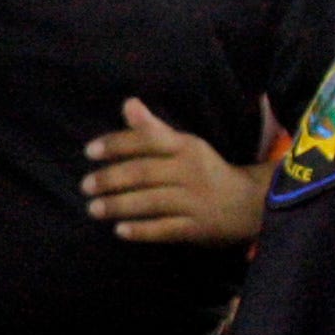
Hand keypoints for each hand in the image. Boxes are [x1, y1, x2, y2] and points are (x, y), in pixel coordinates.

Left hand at [83, 95, 270, 246]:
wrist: (250, 203)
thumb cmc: (205, 171)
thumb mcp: (184, 145)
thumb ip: (153, 129)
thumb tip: (128, 103)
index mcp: (185, 146)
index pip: (148, 141)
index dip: (117, 144)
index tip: (89, 151)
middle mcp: (190, 171)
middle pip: (145, 173)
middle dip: (111, 178)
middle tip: (85, 185)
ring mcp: (195, 201)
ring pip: (152, 201)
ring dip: (120, 205)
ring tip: (93, 209)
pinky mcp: (198, 227)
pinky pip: (166, 229)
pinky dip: (142, 230)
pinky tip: (120, 230)